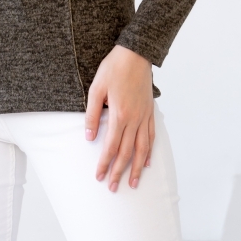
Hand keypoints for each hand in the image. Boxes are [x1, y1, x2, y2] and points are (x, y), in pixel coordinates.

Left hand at [85, 45, 154, 191]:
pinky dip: (150, 151)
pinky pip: (152, 136)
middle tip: (113, 187)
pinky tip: (148, 161)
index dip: (104, 163)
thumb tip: (89, 137)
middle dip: (119, 172)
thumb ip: (92, 114)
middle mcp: (135, 119)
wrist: (136, 53)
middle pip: (128, 153)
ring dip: (138, 168)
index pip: (111, 147)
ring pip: (143, 148)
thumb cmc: (114, 68)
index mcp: (120, 114)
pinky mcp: (150, 111)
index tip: (98, 176)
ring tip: (134, 183)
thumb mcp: (96, 88)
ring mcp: (145, 116)